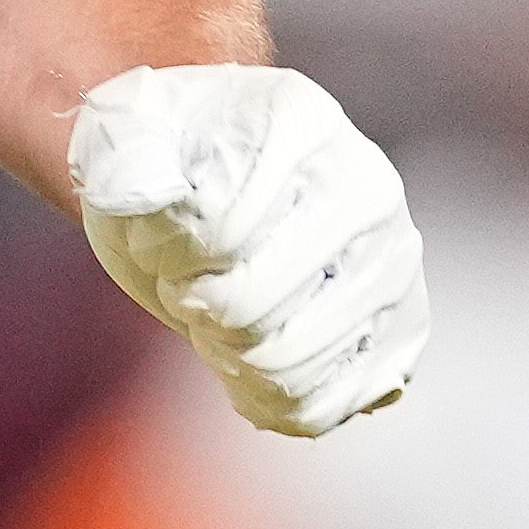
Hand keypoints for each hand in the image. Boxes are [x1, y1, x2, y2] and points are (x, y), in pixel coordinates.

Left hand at [66, 64, 428, 435]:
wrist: (217, 178)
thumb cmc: (169, 161)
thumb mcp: (128, 139)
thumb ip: (132, 163)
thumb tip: (156, 199)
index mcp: (304, 125)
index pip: (221, 235)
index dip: (164, 255)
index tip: (157, 235)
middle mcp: (369, 189)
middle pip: (253, 310)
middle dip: (198, 310)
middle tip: (189, 283)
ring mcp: (393, 263)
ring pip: (290, 367)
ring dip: (231, 357)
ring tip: (222, 317)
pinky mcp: (400, 330)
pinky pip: (328, 404)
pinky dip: (270, 402)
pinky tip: (249, 368)